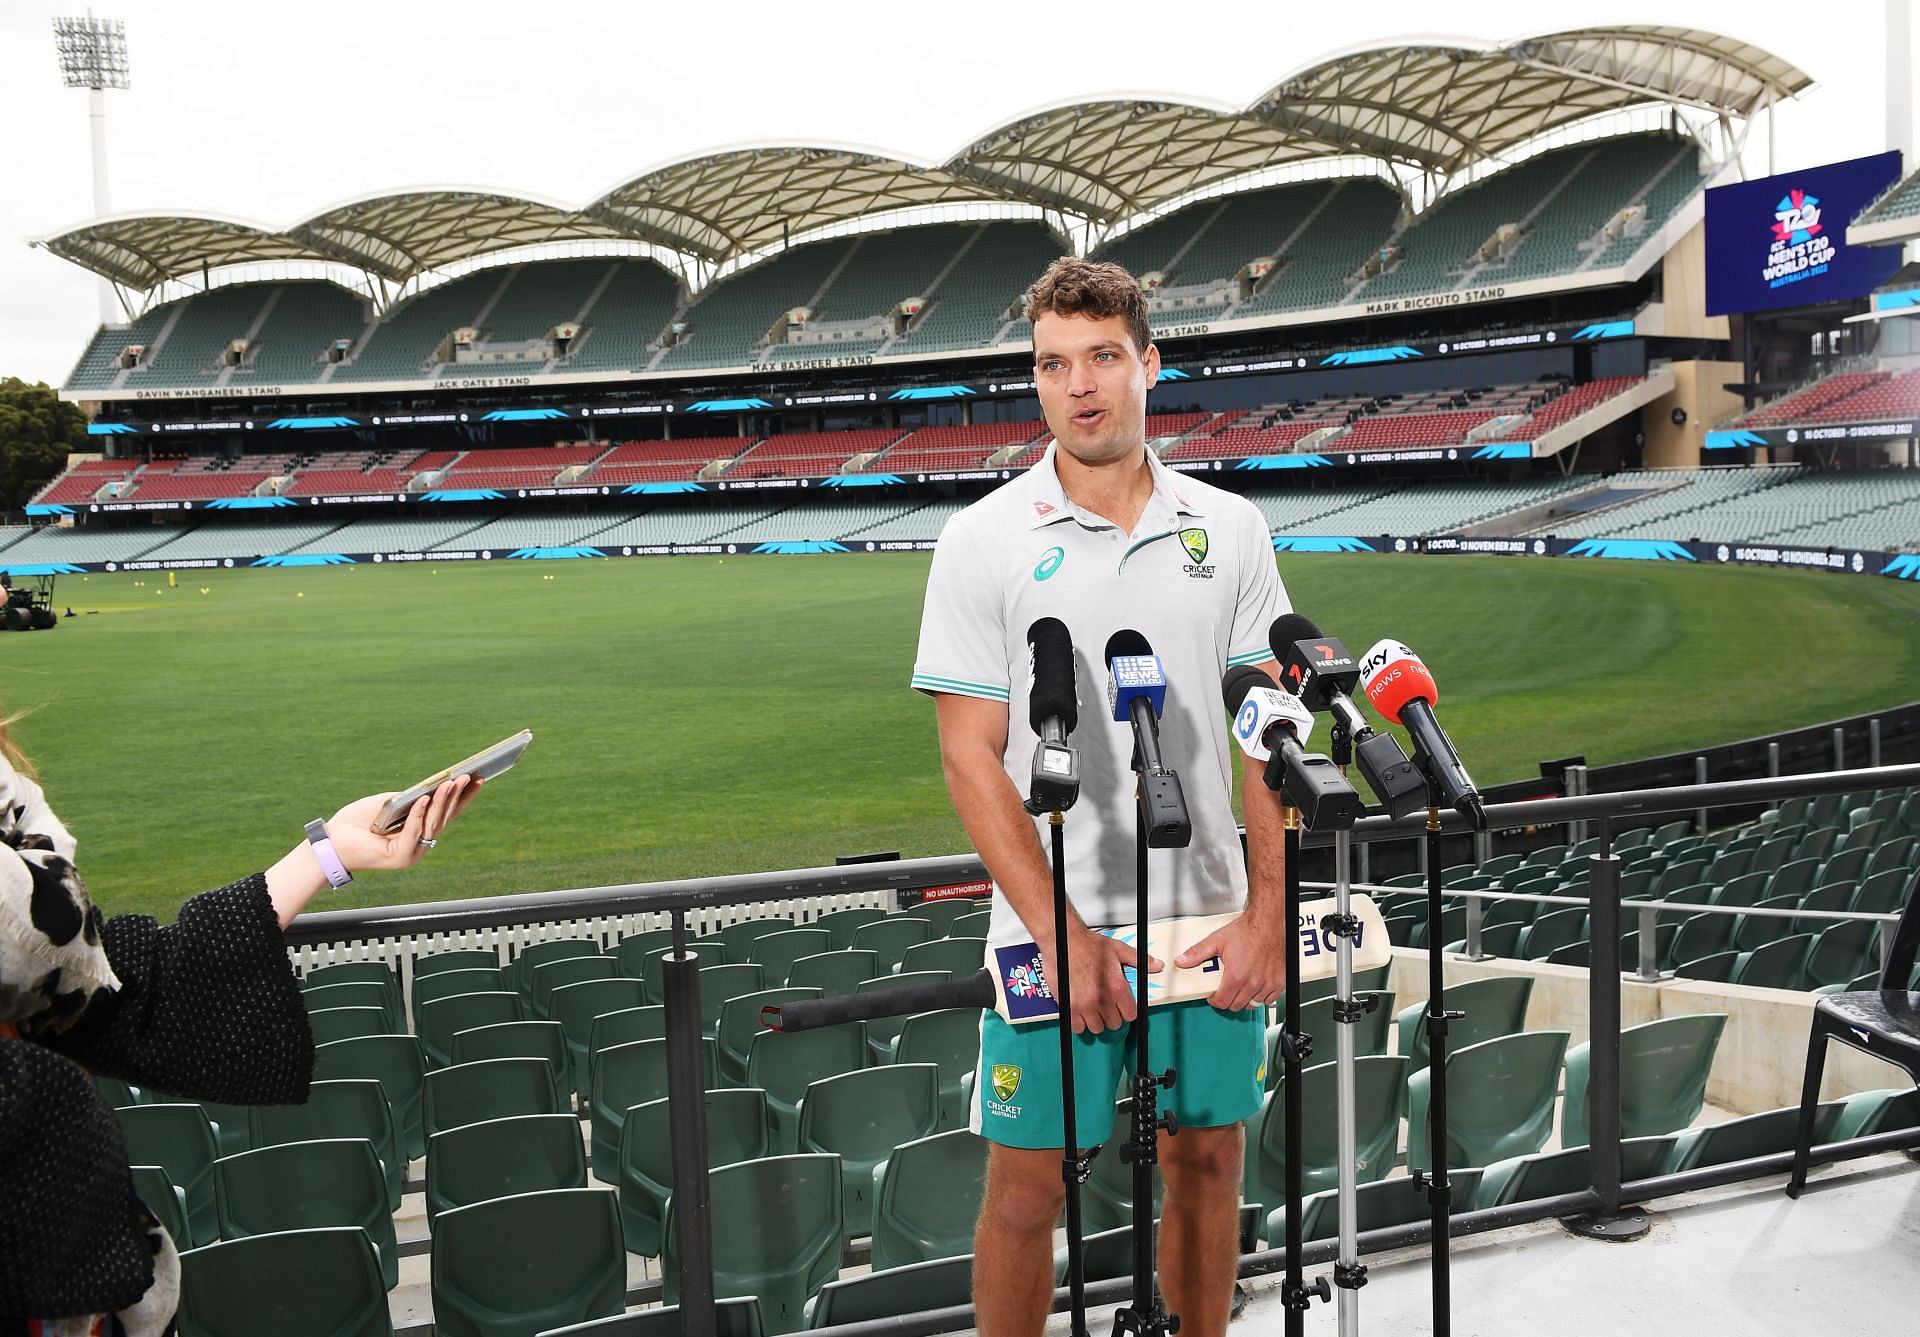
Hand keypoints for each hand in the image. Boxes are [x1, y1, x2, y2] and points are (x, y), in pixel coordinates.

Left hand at [325, 775, 482, 873]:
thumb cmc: (358, 821)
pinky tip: (425, 799)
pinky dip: (418, 815)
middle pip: (443, 818)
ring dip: (442, 802)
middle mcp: (418, 844)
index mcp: (418, 831)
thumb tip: (434, 788)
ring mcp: (411, 853)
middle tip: (469, 777)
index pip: (446, 813)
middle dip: (457, 796)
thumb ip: (411, 799)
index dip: (463, 797)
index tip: (478, 779)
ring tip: (451, 783)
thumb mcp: (389, 803)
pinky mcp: (399, 858)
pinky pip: (412, 832)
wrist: (331, 841)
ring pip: (431, 824)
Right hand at [1044, 923, 1160, 1034]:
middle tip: (1107, 1005)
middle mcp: (1101, 998)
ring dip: (1096, 1020)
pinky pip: (1077, 1027)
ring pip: (1097, 1028)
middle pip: (1114, 1024)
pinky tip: (1080, 1011)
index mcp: (1116, 986)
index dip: (1127, 1011)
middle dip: (1112, 1016)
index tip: (1122, 1007)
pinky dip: (1079, 1022)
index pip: (1131, 1015)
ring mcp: (1084, 1004)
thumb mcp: (1118, 949)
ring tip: (1093, 1008)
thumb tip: (1156, 965)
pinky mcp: (1069, 1006)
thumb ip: (1139, 960)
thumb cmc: (1087, 944)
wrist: (1063, 940)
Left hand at [1175, 911, 1288, 1012]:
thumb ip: (1197, 953)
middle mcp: (1253, 982)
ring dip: (1245, 999)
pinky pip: (1269, 999)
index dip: (1215, 1000)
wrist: (1267, 923)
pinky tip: (1256, 986)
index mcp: (1236, 975)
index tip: (1214, 996)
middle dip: (1229, 999)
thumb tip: (1181, 961)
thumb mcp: (1216, 941)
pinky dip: (1262, 996)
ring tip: (1240, 987)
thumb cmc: (1247, 931)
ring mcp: (1267, 983)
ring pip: (1253, 1004)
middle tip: (1226, 989)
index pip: (1223, 1002)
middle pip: (1237, 1006)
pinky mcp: (1279, 982)